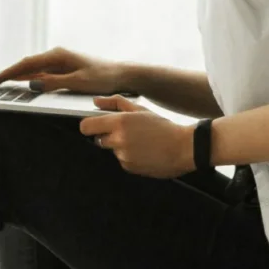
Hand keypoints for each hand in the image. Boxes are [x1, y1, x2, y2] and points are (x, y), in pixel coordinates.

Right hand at [0, 46, 133, 94]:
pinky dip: (27, 79)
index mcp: (57, 56)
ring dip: (14, 76)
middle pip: (25, 65)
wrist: (120, 75)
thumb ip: (54, 83)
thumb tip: (32, 84)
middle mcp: (55, 57)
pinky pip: (39, 74)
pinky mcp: (62, 70)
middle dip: (6, 73)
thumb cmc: (102, 78)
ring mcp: (58, 63)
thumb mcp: (78, 83)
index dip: (7, 73)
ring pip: (31, 70)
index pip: (26, 65)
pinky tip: (19, 84)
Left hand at [79, 95, 193, 178]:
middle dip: (108, 136)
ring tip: (141, 143)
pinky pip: (122, 161)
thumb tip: (96, 102)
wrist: (183, 148)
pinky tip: (144, 152)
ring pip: (112, 150)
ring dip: (121, 147)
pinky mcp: (129, 167)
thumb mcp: (140, 110)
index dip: (88, 126)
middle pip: (98, 139)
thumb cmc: (163, 127)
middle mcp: (118, 139)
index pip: (86, 126)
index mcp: (120, 122)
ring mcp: (123, 155)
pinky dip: (130, 157)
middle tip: (128, 133)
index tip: (94, 126)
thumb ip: (115, 103)